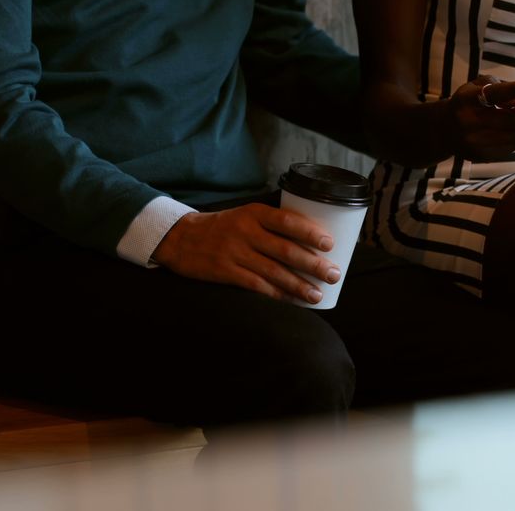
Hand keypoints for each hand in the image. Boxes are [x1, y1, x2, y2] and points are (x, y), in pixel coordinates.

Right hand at [151, 203, 341, 304]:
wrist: (180, 238)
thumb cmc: (222, 227)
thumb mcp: (245, 215)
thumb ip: (271, 224)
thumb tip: (311, 239)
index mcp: (254, 213)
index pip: (287, 221)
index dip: (309, 232)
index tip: (330, 243)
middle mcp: (245, 231)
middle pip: (285, 249)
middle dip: (313, 264)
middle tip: (334, 274)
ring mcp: (235, 253)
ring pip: (273, 271)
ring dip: (299, 285)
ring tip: (318, 294)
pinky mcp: (225, 272)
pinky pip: (256, 285)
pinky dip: (276, 295)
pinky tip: (291, 302)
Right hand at [444, 76, 514, 161]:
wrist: (443, 131)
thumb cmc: (467, 102)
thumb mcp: (475, 86)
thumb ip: (498, 85)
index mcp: (466, 100)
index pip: (493, 95)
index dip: (513, 91)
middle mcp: (468, 123)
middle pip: (511, 120)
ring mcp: (476, 142)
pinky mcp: (483, 156)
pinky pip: (513, 146)